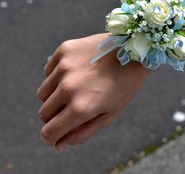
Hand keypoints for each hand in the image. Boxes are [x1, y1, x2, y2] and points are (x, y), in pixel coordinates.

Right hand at [37, 33, 150, 151]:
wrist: (132, 51)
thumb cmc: (124, 85)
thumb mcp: (110, 114)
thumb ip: (82, 133)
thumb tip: (58, 145)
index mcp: (82, 107)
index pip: (49, 132)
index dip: (51, 137)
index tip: (55, 134)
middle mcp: (69, 87)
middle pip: (43, 113)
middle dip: (54, 116)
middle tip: (72, 107)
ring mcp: (65, 66)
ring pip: (43, 93)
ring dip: (54, 96)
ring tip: (75, 88)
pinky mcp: (64, 50)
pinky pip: (48, 71)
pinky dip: (57, 76)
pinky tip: (75, 72)